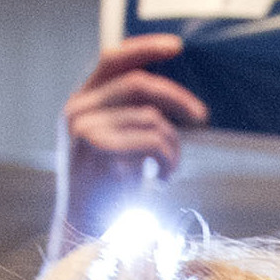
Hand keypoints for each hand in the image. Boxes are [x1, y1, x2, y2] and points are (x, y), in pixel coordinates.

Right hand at [58, 34, 203, 248]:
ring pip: (150, 117)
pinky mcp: (97, 151)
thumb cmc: (107, 191)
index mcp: (81, 102)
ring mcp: (84, 129)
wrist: (85, 232)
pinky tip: (162, 178)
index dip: (145, 48)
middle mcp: (77, 110)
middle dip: (177, 99)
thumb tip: (169, 95)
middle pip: (139, 84)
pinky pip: (150, 140)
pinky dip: (167, 160)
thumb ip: (130, 115)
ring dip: (173, 146)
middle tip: (202, 118)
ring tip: (170, 169)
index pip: (112, 59)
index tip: (177, 47)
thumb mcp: (118, 143)